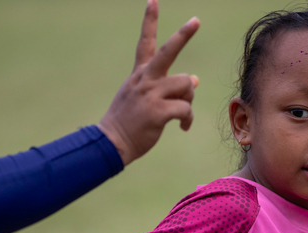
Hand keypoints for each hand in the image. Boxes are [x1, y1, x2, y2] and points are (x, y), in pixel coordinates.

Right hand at [97, 0, 199, 165]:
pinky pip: (186, 109)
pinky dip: (188, 119)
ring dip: (189, 99)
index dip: (149, 20)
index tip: (153, 0)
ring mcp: (150, 94)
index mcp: (139, 74)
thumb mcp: (144, 99)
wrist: (112, 143)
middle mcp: (144, 79)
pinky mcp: (157, 112)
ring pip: (186, 84)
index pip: (145, 42)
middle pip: (168, 51)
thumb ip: (167, 87)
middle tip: (196, 20)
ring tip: (182, 113)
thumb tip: (195, 79)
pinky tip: (182, 127)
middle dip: (183, 34)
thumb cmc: (129, 122)